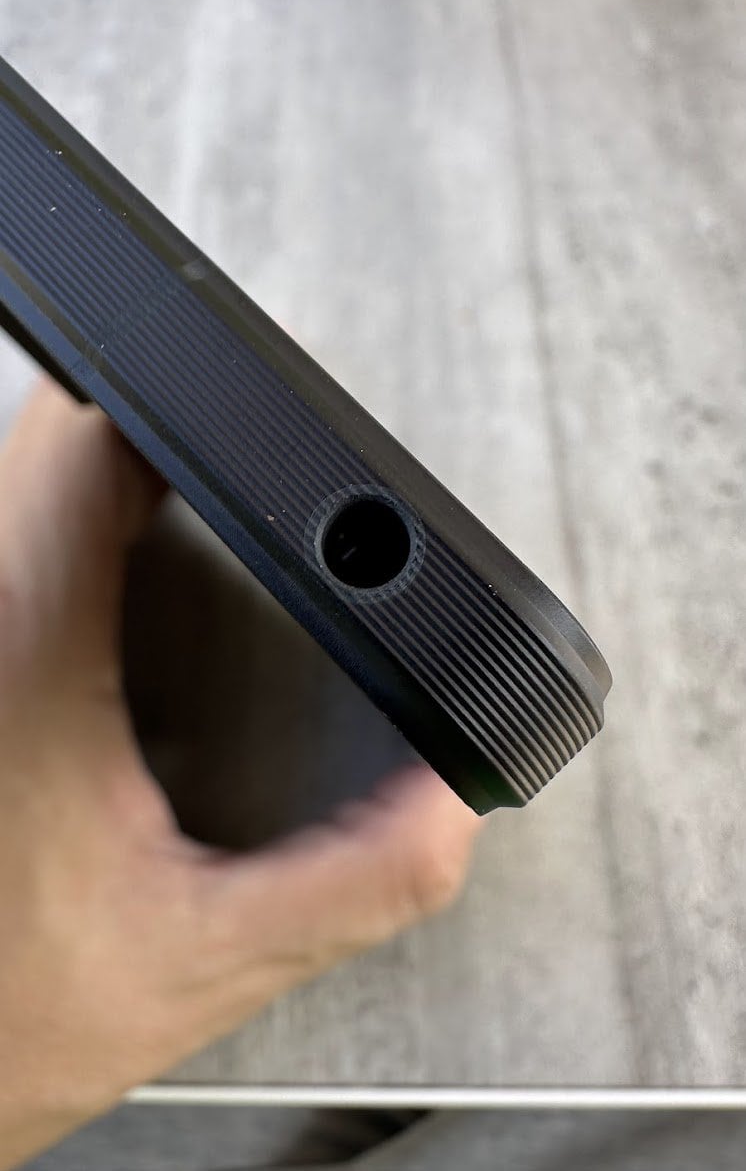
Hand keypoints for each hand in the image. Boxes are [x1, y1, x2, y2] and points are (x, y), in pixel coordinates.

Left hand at [0, 383, 480, 1168]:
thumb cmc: (2, 1024)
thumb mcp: (203, 964)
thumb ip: (354, 882)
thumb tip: (448, 806)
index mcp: (21, 662)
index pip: (87, 447)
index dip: (178, 414)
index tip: (243, 446)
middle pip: (52, 442)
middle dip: (154, 444)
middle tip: (227, 486)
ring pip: (15, 484)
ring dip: (97, 484)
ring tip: (176, 515)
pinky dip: (55, 532)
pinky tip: (104, 585)